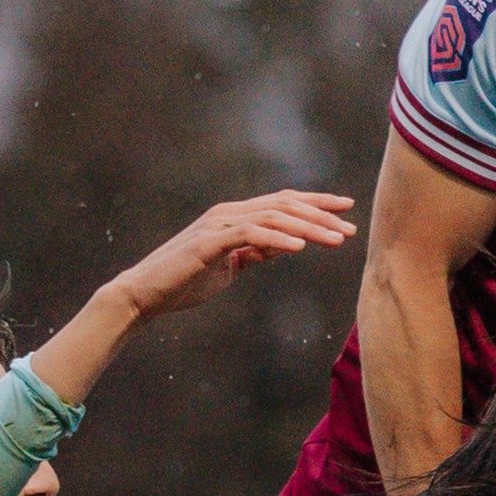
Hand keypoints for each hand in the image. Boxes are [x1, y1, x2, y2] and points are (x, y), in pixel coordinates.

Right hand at [103, 190, 359, 322]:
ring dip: (308, 226)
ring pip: (273, 216)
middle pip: (284, 205)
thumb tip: (288, 244)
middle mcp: (228, 213)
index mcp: (235, 216)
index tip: (345, 208)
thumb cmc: (186, 280)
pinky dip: (277, 238)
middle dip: (321, 213)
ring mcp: (218, 224)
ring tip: (336, 238)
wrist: (146, 293)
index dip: (315, 203)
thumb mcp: (231, 265)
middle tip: (349, 226)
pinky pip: (250, 234)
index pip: (282, 202)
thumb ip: (257, 251)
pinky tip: (300, 246)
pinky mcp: (208, 242)